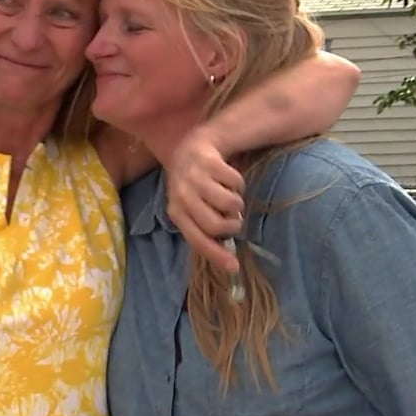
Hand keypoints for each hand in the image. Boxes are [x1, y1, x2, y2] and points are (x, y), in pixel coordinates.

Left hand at [167, 127, 244, 270]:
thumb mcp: (191, 208)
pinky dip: (238, 183)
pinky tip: (227, 178)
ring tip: (229, 196)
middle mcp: (182, 195)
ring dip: (237, 203)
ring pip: (229, 204)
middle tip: (234, 219)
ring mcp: (195, 177)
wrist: (191, 148)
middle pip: (216, 225)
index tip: (234, 266)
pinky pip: (236, 182)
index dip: (217, 255)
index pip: (197, 240)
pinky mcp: (209, 161)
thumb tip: (230, 262)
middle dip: (232, 225)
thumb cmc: (193, 186)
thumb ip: (205, 230)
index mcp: (176, 212)